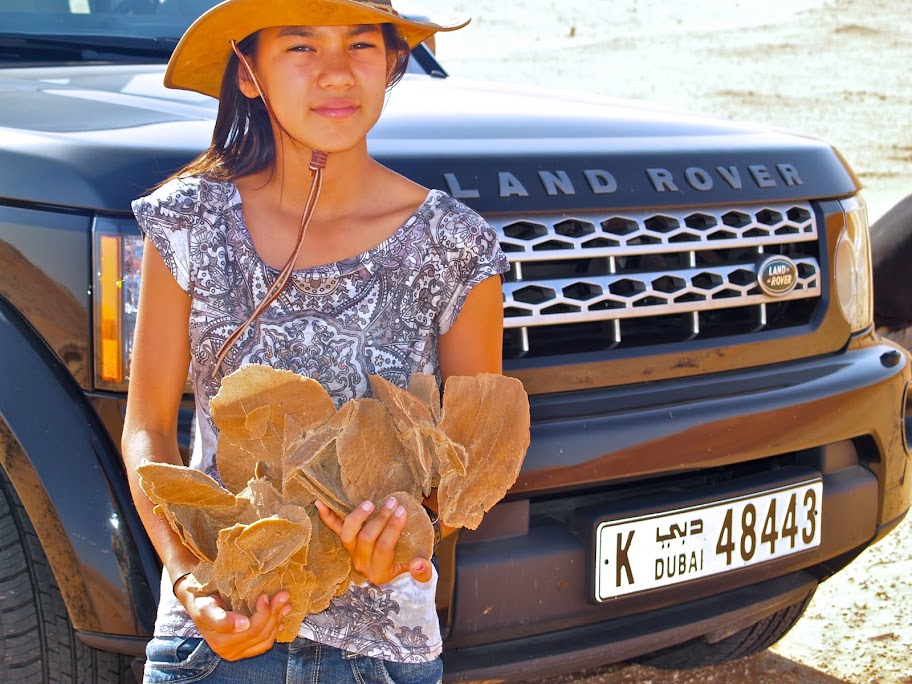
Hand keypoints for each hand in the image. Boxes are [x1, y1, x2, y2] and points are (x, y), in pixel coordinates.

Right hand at [175, 579, 290, 660]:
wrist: (197, 603)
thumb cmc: (201, 602)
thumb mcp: (205, 607)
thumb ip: (220, 618)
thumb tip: (243, 625)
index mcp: (220, 641)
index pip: (252, 630)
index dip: (264, 613)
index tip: (265, 595)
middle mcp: (228, 651)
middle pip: (261, 634)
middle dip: (274, 613)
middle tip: (282, 594)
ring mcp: (238, 652)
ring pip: (266, 639)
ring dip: (278, 620)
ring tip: (284, 603)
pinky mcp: (245, 649)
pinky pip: (265, 643)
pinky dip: (275, 628)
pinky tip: (281, 616)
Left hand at [315, 497, 431, 584]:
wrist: (391, 567)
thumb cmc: (408, 564)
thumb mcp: (420, 573)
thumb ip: (423, 572)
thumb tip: (419, 565)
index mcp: (380, 572)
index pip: (384, 547)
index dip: (392, 529)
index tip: (403, 511)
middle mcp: (361, 563)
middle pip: (366, 538)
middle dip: (380, 518)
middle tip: (392, 502)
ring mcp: (351, 552)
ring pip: (347, 534)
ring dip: (358, 516)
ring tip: (370, 503)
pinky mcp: (345, 541)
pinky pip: (333, 528)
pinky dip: (326, 516)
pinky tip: (319, 502)